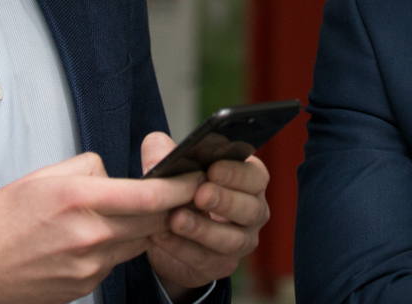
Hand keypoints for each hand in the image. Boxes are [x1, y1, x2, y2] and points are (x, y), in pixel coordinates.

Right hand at [0, 151, 199, 303]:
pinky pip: (116, 261)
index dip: (179, 186)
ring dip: (145, 226)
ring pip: (138, 242)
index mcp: (78, 200)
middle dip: (171, 206)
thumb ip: (88, 169)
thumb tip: (115, 175)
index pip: (148, 195)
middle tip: (181, 190)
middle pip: (153, 222)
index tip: (193, 176)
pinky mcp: (85, 286)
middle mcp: (89, 236)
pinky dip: (118, 246)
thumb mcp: (42, 176)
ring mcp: (89, 266)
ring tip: (137, 209)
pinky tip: (98, 236)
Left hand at [141, 132, 270, 301]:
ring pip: (232, 239)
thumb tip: (155, 145)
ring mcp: (240, 242)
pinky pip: (206, 259)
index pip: (255, 176)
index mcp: (248, 181)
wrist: (171, 235)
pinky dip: (183, 248)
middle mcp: (253, 212)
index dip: (237, 173)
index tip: (213, 169)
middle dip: (225, 201)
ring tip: (176, 219)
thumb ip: (163, 152)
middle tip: (200, 194)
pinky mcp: (220, 266)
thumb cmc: (181, 191)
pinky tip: (162, 236)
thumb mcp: (171, 168)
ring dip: (203, 229)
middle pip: (250, 209)